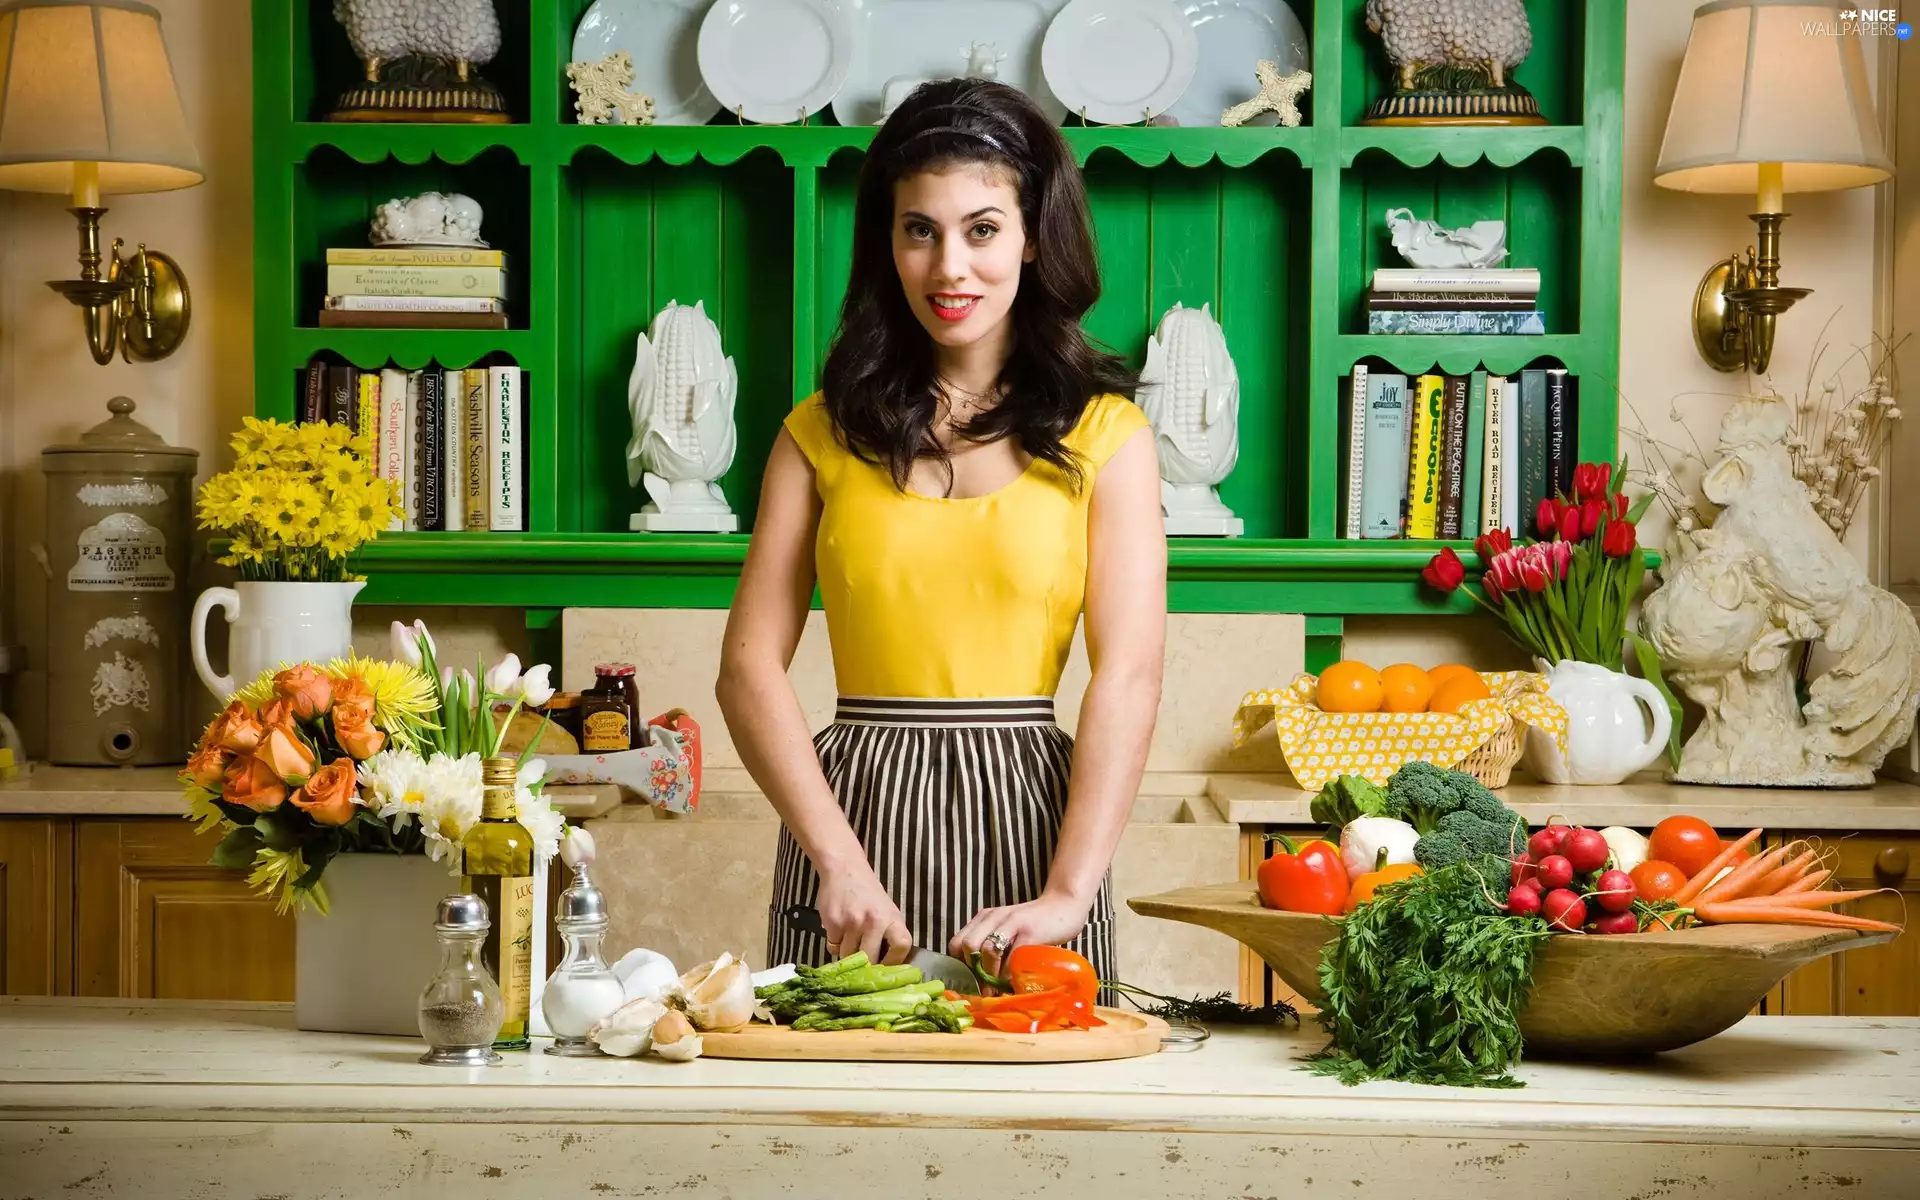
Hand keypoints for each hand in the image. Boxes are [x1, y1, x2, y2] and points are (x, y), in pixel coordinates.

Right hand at [815, 864, 913, 965]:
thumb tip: (885, 965)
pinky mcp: (834, 923)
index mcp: (892, 918)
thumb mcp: (886, 909)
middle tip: (862, 958)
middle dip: (865, 963)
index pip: (901, 947)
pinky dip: (835, 943)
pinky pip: (833, 947)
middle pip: (870, 960)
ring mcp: (853, 923)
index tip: (885, 963)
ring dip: (847, 952)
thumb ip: (888, 934)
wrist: (844, 868)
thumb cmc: (867, 892)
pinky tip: (838, 929)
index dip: (894, 960)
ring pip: (848, 956)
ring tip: (849, 936)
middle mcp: (874, 922)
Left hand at [950, 891, 1092, 977]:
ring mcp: (1011, 923)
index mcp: (985, 917)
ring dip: (988, 976)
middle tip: (981, 989)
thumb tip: (979, 978)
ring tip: (994, 991)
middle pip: (966, 945)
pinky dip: (1008, 975)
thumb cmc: (1035, 924)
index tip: (968, 983)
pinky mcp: (1029, 932)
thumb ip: (993, 945)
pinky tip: (1012, 984)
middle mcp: (994, 917)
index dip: (958, 966)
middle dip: (971, 971)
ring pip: (985, 950)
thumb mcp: (1008, 929)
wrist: (1065, 906)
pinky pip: (1011, 957)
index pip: (956, 943)